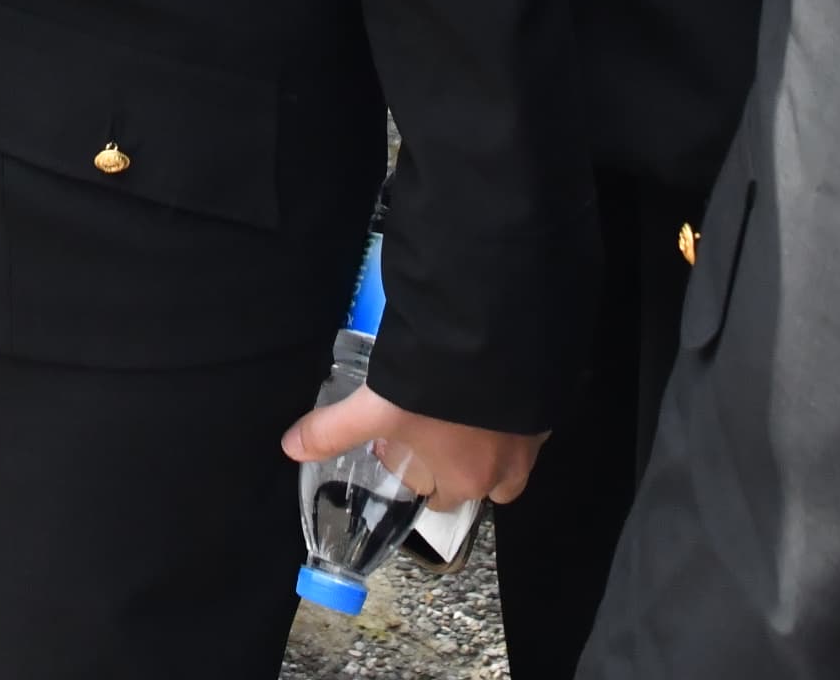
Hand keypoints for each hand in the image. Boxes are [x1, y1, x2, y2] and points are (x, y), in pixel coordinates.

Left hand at [280, 385, 541, 508]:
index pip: (443, 499)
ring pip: (512, 455)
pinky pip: (531, 419)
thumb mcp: (374, 408)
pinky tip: (491, 383)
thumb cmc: (432, 388)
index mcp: (465, 479)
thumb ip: (332, 430)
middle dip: (460, 463)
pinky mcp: (549, 404)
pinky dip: (513, 410)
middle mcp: (507, 469)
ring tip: (464, 407)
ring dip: (492, 441)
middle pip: (483, 483)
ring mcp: (533, 437)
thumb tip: (290, 448)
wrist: (492, 341)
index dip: (420, 474)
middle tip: (433, 425)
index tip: (404, 443)